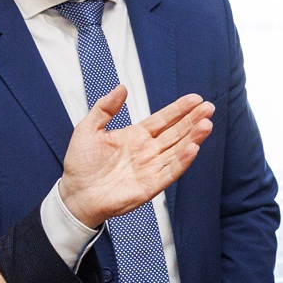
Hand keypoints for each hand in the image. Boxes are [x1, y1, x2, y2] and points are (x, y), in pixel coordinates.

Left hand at [58, 85, 215, 227]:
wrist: (75, 194)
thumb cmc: (80, 165)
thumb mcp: (88, 128)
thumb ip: (105, 108)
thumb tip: (121, 88)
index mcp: (136, 136)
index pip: (163, 120)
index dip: (179, 109)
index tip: (195, 99)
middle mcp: (147, 151)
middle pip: (175, 133)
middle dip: (193, 120)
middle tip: (208, 108)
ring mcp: (151, 168)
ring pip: (177, 150)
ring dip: (193, 138)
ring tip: (206, 125)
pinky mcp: (150, 186)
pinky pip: (170, 172)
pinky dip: (182, 161)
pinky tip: (193, 148)